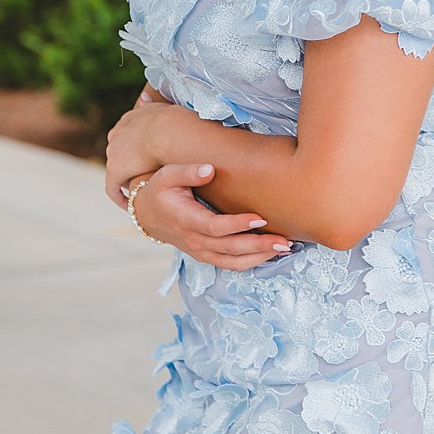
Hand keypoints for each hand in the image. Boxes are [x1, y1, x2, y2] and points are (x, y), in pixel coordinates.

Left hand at [105, 96, 195, 210]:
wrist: (168, 132)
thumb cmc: (177, 121)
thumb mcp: (169, 108)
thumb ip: (162, 105)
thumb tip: (156, 97)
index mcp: (131, 119)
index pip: (128, 132)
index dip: (136, 143)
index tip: (144, 152)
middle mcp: (118, 134)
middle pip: (119, 149)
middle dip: (128, 159)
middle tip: (142, 171)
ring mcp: (115, 153)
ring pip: (118, 168)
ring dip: (128, 177)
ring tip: (141, 190)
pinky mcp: (115, 172)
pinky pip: (114, 188)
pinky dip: (122, 196)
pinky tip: (132, 204)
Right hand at [129, 163, 293, 270]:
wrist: (147, 214)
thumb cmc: (161, 190)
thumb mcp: (168, 175)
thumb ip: (188, 172)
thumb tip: (209, 169)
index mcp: (185, 219)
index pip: (214, 227)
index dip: (237, 225)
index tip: (260, 217)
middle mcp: (193, 240)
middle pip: (229, 248)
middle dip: (258, 245)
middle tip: (284, 240)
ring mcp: (200, 251)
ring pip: (232, 262)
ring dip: (260, 257)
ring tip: (286, 248)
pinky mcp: (207, 255)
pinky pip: (231, 264)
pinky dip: (252, 262)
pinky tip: (272, 253)